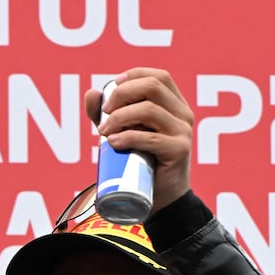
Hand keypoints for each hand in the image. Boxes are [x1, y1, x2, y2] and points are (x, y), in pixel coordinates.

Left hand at [84, 68, 193, 213]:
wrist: (161, 198)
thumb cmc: (142, 163)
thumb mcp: (122, 133)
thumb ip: (107, 114)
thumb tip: (91, 93)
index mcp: (174, 104)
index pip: (158, 77)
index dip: (134, 76)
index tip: (112, 89)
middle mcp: (183, 114)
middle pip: (153, 87)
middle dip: (122, 95)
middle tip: (104, 114)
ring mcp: (183, 132)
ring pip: (149, 110)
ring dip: (120, 117)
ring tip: (103, 133)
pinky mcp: (179, 151)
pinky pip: (151, 138)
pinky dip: (128, 137)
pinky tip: (113, 142)